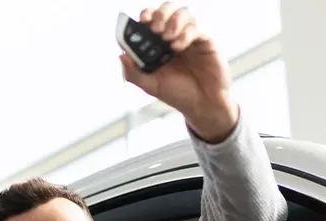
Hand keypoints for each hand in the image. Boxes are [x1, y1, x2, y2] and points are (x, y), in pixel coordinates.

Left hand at [121, 2, 238, 142]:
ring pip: (183, 12)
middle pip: (166, 10)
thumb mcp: (151, 86)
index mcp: (159, 44)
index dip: (146, 14)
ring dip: (173, 21)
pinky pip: (196, 27)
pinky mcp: (205, 41)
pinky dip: (185, 34)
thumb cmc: (178, 94)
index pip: (151, 19)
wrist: (203, 105)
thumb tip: (121, 55)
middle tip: (155, 29)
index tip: (142, 20)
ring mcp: (190, 37)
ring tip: (168, 38)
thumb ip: (133, 73)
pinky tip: (178, 47)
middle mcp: (174, 37)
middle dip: (159, 15)